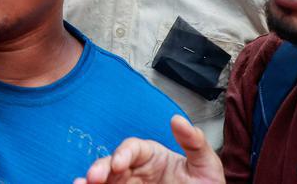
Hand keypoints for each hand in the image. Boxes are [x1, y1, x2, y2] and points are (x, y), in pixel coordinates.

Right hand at [74, 116, 224, 183]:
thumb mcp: (206, 165)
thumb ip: (194, 142)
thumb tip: (178, 119)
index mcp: (153, 156)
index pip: (133, 148)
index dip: (123, 153)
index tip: (118, 163)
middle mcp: (137, 170)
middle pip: (111, 164)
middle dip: (100, 168)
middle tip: (92, 177)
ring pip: (104, 180)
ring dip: (90, 181)